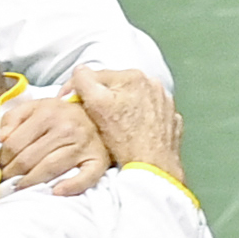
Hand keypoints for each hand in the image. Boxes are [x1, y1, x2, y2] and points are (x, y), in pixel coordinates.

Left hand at [0, 90, 109, 197]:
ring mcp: (84, 145)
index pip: (13, 145)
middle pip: (28, 159)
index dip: (2, 159)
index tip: (0, 166)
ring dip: (31, 182)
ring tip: (21, 187)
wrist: (97, 115)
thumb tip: (1, 138)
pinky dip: (71, 187)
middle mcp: (66, 129)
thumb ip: (12, 118)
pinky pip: (86, 177)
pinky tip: (56, 192)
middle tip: (7, 180)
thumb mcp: (33, 107)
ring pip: (49, 169)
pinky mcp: (98, 159)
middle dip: (12, 173)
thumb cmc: (59, 115)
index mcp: (47, 114)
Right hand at [68, 68, 184, 185]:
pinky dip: (137, 119)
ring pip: (132, 99)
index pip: (95, 75)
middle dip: (100, 98)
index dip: (76, 89)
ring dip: (120, 108)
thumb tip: (80, 71)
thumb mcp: (96, 106)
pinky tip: (130, 131)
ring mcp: (164, 102)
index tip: (68, 103)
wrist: (152, 166)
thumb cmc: (125, 139)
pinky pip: (147, 113)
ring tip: (111, 127)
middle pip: (114, 86)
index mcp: (132, 77)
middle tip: (90, 118)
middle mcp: (152, 84)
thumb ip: (84, 82)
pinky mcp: (170, 119)